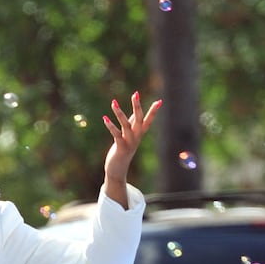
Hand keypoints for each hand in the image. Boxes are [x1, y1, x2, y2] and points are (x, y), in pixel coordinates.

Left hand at [102, 91, 161, 206]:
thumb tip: (134, 112)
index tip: (160, 101)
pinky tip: (105, 118)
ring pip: (126, 125)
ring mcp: (129, 142)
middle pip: (138, 119)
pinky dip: (110, 126)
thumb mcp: (128, 136)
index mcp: (139, 134)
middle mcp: (136, 137)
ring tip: (113, 103)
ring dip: (119, 113)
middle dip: (137, 106)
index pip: (148, 120)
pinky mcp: (121, 147)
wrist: (118, 169)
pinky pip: (116, 134)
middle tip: (135, 94)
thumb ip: (131, 124)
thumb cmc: (122, 150)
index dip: (153, 111)